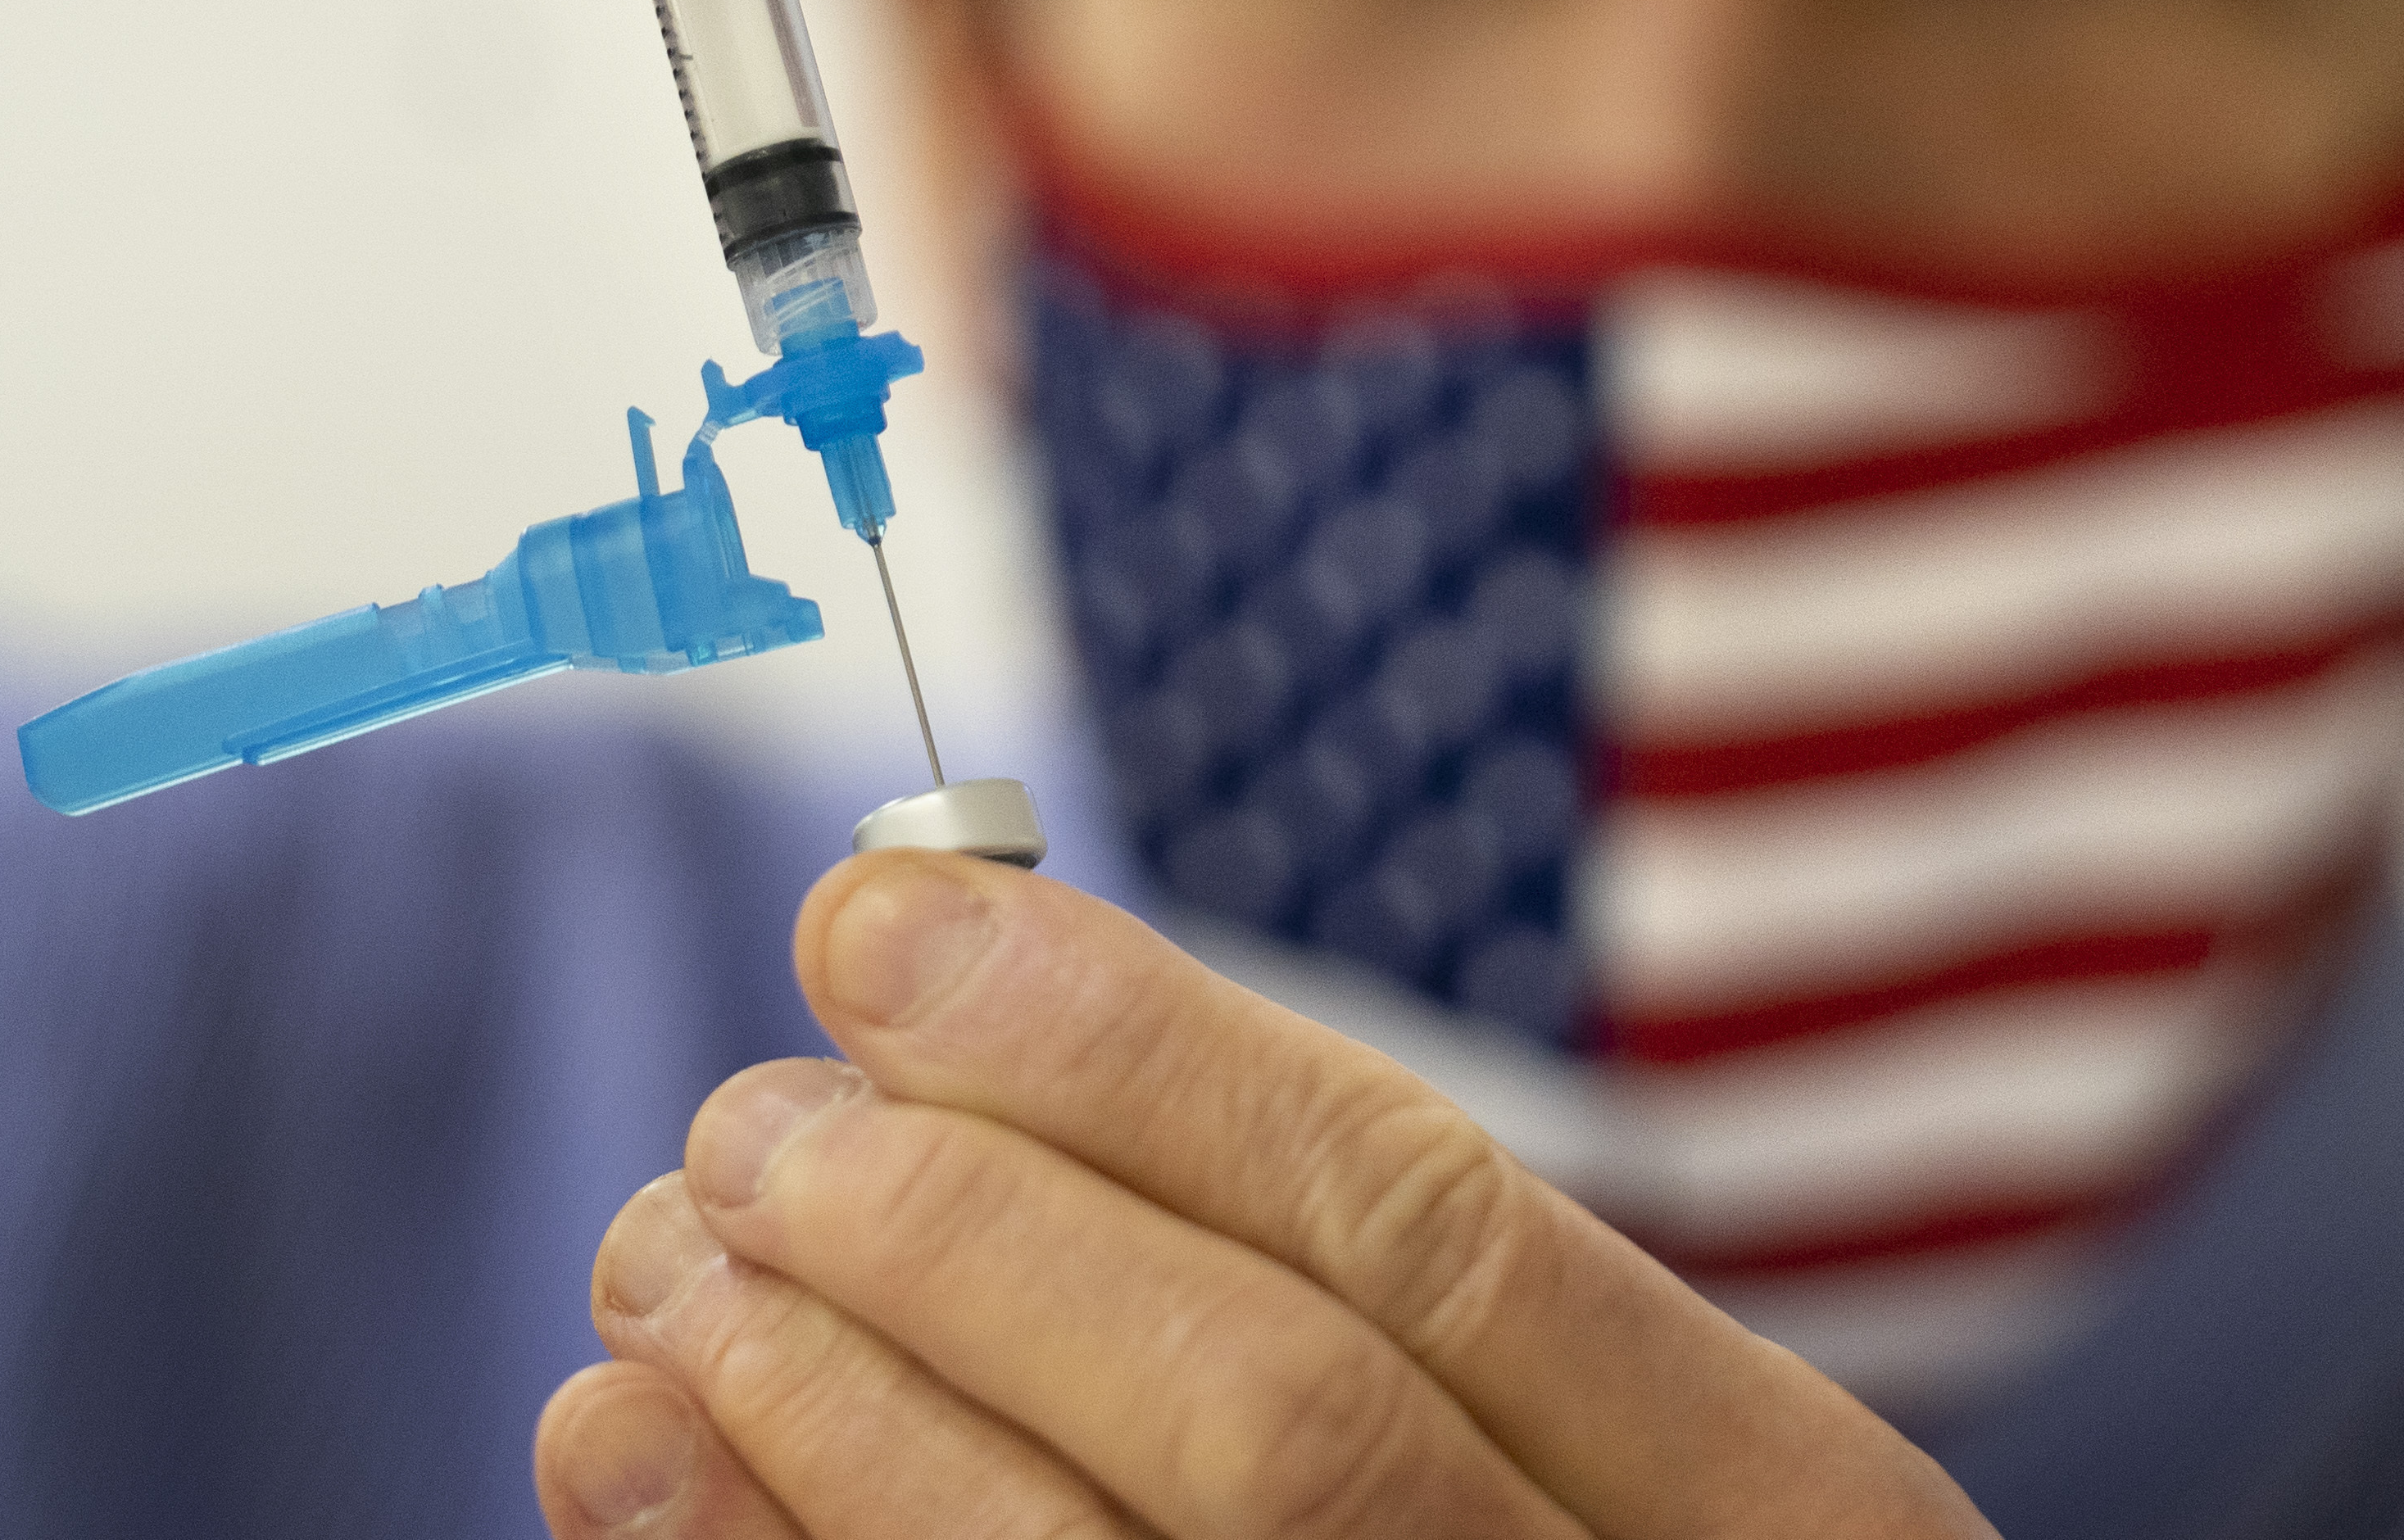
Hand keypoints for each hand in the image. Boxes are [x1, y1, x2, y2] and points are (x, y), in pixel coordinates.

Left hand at [534, 854, 1996, 1538]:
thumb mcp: (1555, 1433)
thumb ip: (1317, 1253)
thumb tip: (942, 995)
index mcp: (1772, 1510)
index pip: (1426, 1224)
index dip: (1131, 1053)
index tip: (878, 921)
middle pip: (1272, 1419)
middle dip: (971, 1239)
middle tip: (751, 1124)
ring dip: (828, 1410)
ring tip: (669, 1261)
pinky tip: (632, 1466)